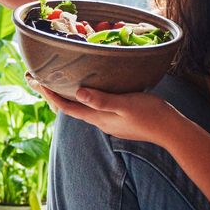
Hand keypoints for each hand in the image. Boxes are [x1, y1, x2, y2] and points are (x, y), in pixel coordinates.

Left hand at [35, 83, 180, 144]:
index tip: (38, 83)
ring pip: (84, 108)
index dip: (52, 96)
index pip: (68, 108)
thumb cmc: (150, 114)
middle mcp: (100, 122)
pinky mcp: (119, 119)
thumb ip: (102, 100)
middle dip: (56, 95)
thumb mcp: (125, 104)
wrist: (170, 129)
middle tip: (42, 80)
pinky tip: (91, 89)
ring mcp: (110, 122)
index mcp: (98, 118)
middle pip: (72, 108)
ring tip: (61, 81)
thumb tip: (78, 92)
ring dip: (70, 96)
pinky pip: (96, 107)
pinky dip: (86, 97)